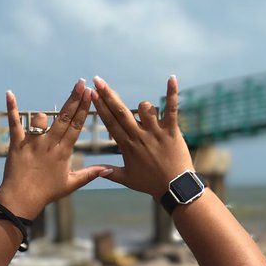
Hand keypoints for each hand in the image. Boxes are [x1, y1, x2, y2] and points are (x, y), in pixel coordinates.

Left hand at [0, 80, 113, 218]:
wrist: (21, 200)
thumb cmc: (46, 193)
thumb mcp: (71, 184)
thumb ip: (90, 174)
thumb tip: (108, 169)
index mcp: (63, 152)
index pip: (76, 126)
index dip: (84, 108)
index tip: (89, 94)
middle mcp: (49, 144)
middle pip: (64, 118)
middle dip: (74, 99)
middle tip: (81, 82)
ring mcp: (32, 143)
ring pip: (41, 120)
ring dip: (45, 116)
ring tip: (49, 115)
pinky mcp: (16, 144)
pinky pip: (14, 124)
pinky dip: (11, 109)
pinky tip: (10, 94)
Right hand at [93, 75, 193, 198]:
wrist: (174, 187)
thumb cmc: (150, 183)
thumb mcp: (126, 179)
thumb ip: (109, 172)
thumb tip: (94, 169)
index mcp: (127, 146)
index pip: (110, 123)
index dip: (100, 107)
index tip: (92, 94)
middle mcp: (139, 136)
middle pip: (120, 111)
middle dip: (108, 94)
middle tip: (98, 80)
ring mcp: (156, 132)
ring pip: (145, 108)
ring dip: (143, 106)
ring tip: (144, 111)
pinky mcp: (172, 130)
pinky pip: (172, 108)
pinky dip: (172, 93)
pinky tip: (171, 78)